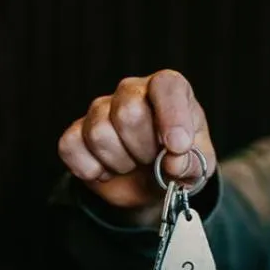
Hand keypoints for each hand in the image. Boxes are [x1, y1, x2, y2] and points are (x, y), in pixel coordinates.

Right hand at [58, 70, 216, 219]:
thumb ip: (193, 163)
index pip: (165, 86)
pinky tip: (108, 170)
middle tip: (152, 159)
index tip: (178, 147)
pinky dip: (92, 170)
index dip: (171, 116)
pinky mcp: (76, 133)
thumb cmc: (176, 163)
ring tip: (132, 163)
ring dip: (120, 163)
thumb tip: (173, 163)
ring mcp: (100, 109)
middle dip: (143, 149)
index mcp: (167, 89)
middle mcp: (131, 91)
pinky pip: (72, 148)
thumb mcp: (197, 167)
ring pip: (99, 133)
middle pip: (128, 113)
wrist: (149, 184)